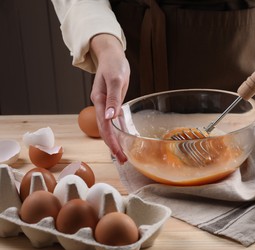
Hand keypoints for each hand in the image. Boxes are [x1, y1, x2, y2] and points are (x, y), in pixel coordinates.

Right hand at [90, 34, 129, 163]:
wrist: (111, 54)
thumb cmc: (114, 64)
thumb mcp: (116, 79)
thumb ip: (113, 98)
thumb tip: (111, 117)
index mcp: (100, 100)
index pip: (105, 126)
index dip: (111, 141)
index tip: (118, 153)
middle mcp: (101, 105)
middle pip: (105, 130)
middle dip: (113, 146)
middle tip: (122, 160)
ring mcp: (107, 104)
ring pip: (109, 127)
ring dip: (115, 140)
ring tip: (123, 154)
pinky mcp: (113, 102)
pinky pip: (115, 120)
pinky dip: (119, 130)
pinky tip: (124, 137)